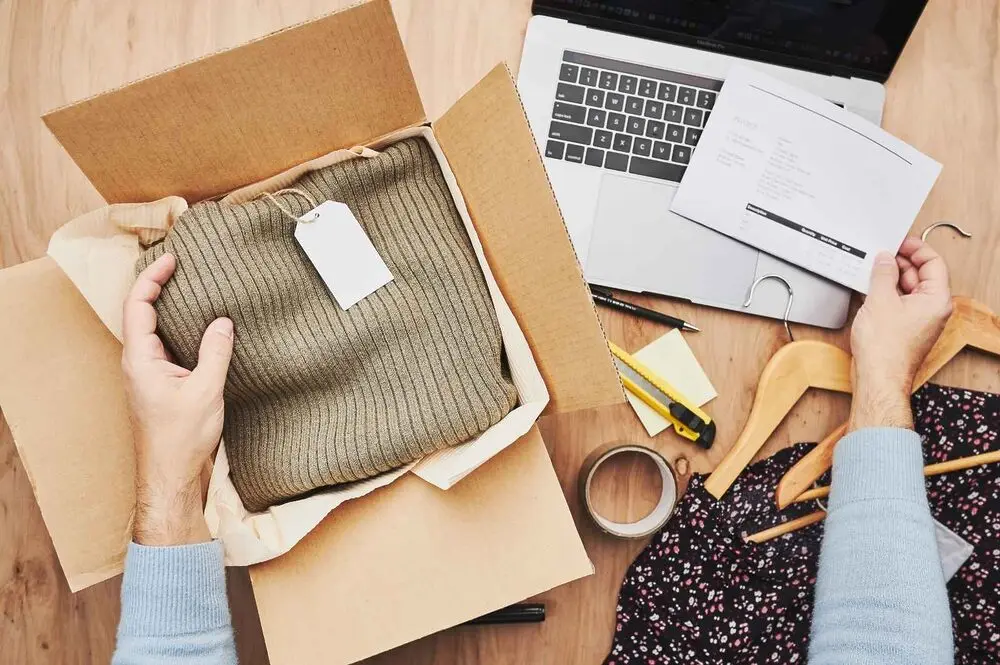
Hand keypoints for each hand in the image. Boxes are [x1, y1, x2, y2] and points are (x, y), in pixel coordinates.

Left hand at [122, 253, 234, 545]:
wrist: (173, 478)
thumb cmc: (181, 439)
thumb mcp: (205, 391)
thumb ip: (215, 352)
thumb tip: (223, 321)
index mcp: (140, 359)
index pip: (138, 305)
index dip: (152, 278)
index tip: (173, 259)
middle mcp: (139, 364)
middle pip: (143, 313)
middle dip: (160, 286)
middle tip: (184, 267)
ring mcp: (150, 376)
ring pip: (157, 332)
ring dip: (172, 310)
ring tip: (197, 290)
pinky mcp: (164, 388)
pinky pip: (171, 349)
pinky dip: (184, 332)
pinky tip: (205, 331)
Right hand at [849, 237, 951, 430]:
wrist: (878, 378)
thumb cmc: (885, 348)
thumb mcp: (880, 300)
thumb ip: (883, 274)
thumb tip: (885, 259)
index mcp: (936, 299)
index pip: (933, 263)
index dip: (916, 249)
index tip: (899, 241)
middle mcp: (933, 309)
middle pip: (922, 275)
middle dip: (901, 263)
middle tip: (881, 254)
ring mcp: (920, 320)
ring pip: (909, 289)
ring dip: (892, 278)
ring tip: (872, 270)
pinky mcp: (906, 329)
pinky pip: (900, 303)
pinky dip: (888, 293)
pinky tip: (871, 289)